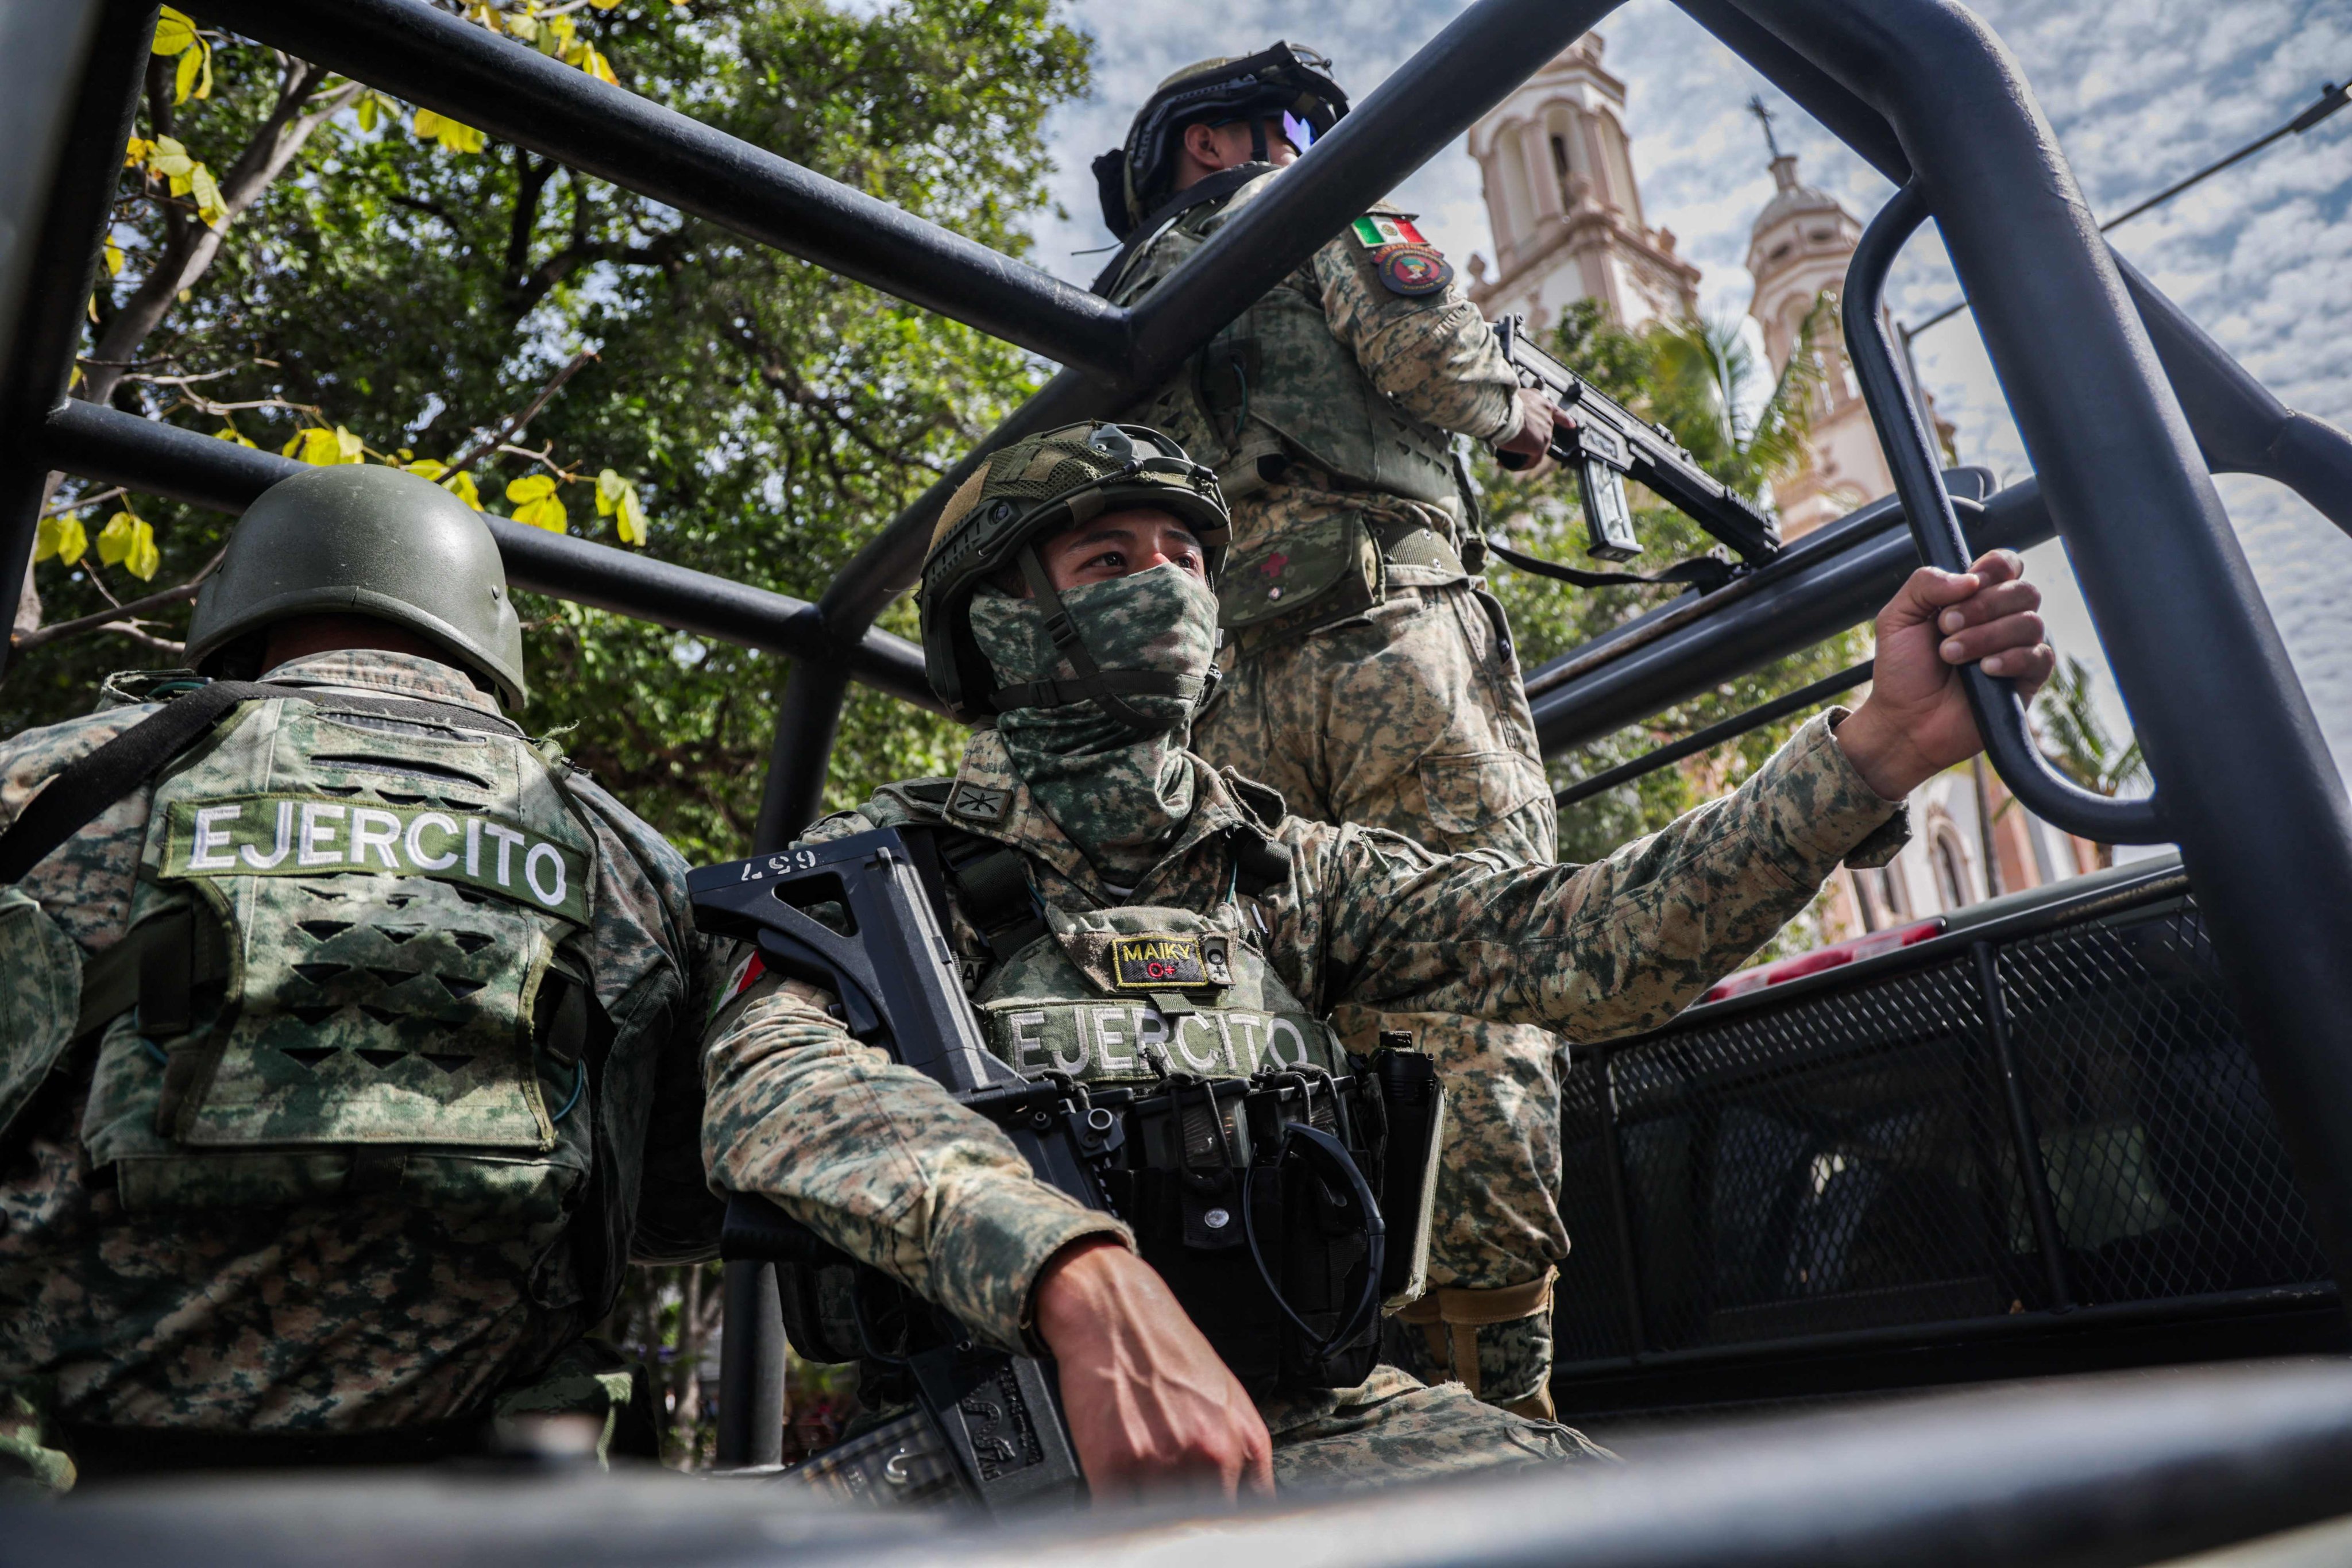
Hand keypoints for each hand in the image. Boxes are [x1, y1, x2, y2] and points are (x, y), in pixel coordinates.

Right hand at [1033, 1236, 1272, 1505]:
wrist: (1114, 1311)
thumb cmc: (1168, 1349)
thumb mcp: (1230, 1398)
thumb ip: (1243, 1456)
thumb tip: (1244, 1505)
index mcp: (1244, 1444)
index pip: (1249, 1519)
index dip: (1227, 1533)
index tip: (1211, 1532)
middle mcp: (1210, 1456)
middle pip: (1207, 1528)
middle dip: (1190, 1529)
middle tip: (1175, 1519)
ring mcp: (1162, 1463)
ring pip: (1163, 1529)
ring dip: (1153, 1526)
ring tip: (1144, 1504)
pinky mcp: (1115, 1465)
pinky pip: (1118, 1519)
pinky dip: (1117, 1521)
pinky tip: (1117, 1505)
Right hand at [1493, 387, 1564, 477]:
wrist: (1500, 410)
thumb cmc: (1499, 403)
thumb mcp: (1511, 398)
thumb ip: (1515, 407)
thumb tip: (1504, 419)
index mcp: (1541, 402)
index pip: (1556, 412)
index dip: (1564, 419)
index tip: (1571, 425)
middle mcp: (1547, 416)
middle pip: (1543, 434)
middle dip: (1527, 442)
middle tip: (1509, 445)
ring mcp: (1546, 431)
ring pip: (1536, 449)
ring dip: (1521, 455)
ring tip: (1502, 458)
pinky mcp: (1540, 444)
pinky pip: (1532, 461)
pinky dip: (1520, 465)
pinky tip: (1505, 465)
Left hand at [1836, 548, 2056, 799]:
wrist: (1904, 721)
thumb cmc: (1902, 670)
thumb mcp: (1896, 618)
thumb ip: (1924, 584)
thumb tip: (1969, 578)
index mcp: (1973, 598)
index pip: (2005, 565)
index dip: (1995, 568)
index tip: (1968, 585)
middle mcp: (2001, 619)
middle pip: (2023, 591)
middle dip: (1983, 606)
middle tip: (1945, 627)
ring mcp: (2017, 649)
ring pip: (2031, 623)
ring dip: (1986, 635)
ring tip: (1950, 655)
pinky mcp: (2026, 681)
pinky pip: (2039, 657)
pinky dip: (2010, 659)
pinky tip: (1984, 670)